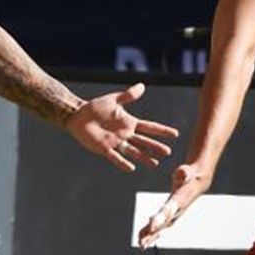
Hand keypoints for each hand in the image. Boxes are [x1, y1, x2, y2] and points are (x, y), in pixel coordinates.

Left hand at [64, 83, 178, 171]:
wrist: (78, 115)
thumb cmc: (95, 107)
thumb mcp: (113, 100)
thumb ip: (128, 96)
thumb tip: (142, 86)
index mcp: (129, 123)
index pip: (149, 127)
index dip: (162, 131)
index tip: (176, 134)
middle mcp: (125, 134)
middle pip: (144, 142)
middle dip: (155, 147)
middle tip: (168, 153)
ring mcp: (116, 142)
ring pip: (133, 152)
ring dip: (144, 157)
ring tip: (155, 164)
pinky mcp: (104, 148)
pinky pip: (116, 157)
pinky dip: (123, 162)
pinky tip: (132, 168)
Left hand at [137, 161, 212, 247]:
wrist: (197, 183)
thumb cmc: (190, 175)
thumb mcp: (187, 171)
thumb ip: (184, 173)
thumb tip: (181, 172)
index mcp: (179, 200)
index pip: (169, 211)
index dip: (160, 219)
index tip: (151, 227)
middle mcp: (176, 211)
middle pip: (163, 224)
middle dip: (152, 234)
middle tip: (142, 243)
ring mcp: (174, 215)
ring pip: (161, 228)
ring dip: (150, 236)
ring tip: (140, 244)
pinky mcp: (170, 215)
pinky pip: (159, 225)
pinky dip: (150, 232)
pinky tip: (141, 237)